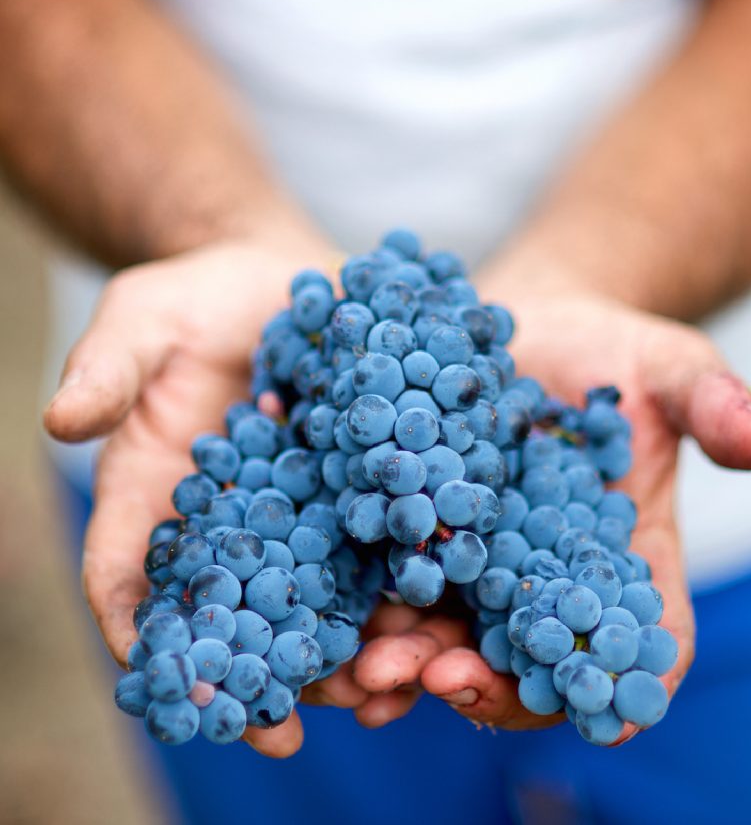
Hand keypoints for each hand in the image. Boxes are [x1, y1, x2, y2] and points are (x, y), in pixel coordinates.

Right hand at [44, 236, 371, 756]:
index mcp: (156, 495)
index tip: (180, 696)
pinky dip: (398, 594)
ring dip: (343, 655)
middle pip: (235, 617)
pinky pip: (378, 555)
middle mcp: (228, 523)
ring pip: (315, 603)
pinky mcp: (357, 493)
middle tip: (293, 731)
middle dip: (262, 676)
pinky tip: (430, 620)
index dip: (147, 642)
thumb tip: (62, 423)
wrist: (279, 278)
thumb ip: (109, 369)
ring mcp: (298, 514)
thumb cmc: (197, 299)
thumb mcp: (144, 319)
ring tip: (383, 690)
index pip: (131, 582)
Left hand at [352, 277, 750, 741]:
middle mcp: (551, 578)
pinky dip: (372, 611)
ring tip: (370, 668)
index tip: (580, 700)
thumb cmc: (611, 354)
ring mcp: (483, 563)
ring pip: (452, 636)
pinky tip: (340, 619)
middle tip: (436, 682)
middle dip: (483, 683)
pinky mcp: (424, 533)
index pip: (639, 642)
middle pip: (529, 659)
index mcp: (626, 558)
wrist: (532, 327)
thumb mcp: (668, 369)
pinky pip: (397, 587)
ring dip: (411, 661)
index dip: (615, 680)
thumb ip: (711, 404)